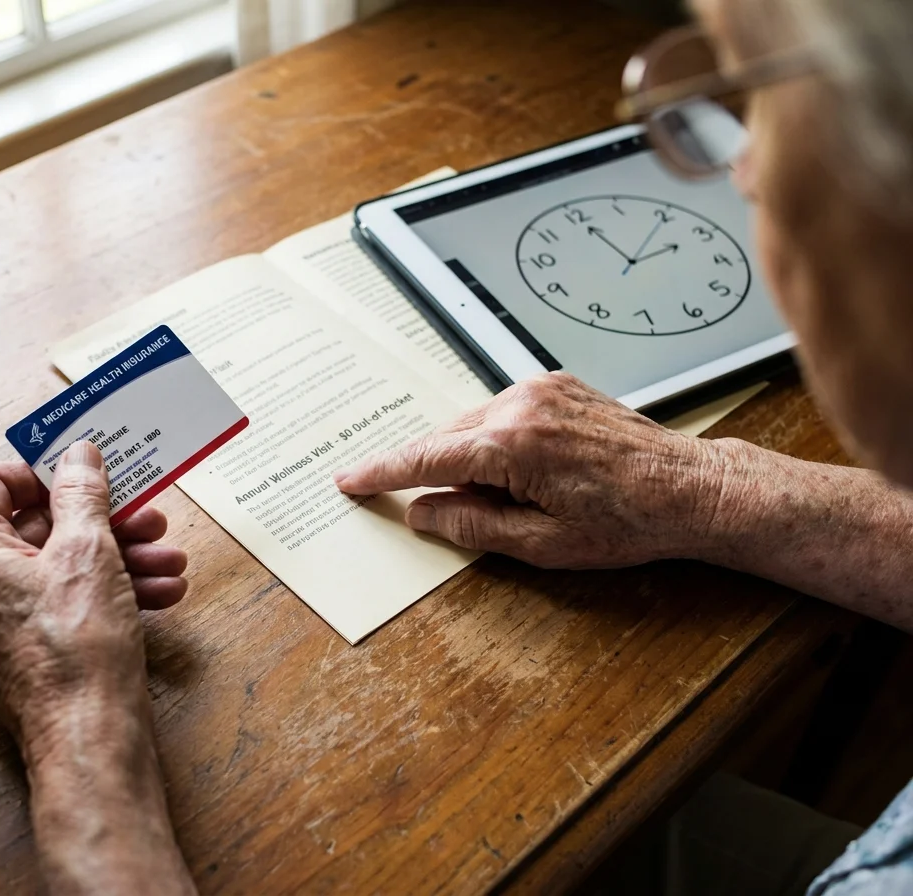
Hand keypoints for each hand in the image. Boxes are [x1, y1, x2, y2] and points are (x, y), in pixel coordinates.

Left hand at [0, 441, 187, 747]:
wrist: (88, 739)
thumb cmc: (78, 647)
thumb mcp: (88, 552)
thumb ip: (81, 493)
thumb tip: (77, 454)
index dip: (45, 470)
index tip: (92, 474)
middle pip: (35, 525)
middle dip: (103, 520)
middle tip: (149, 519)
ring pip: (58, 565)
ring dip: (119, 556)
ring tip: (170, 561)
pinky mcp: (22, 646)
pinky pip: (62, 600)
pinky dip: (107, 590)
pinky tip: (161, 593)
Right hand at [333, 373, 728, 567]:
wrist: (689, 488)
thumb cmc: (627, 521)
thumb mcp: (542, 544)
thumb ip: (472, 525)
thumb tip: (423, 512)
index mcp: (513, 446)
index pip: (426, 458)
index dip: (383, 472)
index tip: (350, 479)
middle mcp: (521, 404)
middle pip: (446, 437)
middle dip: (435, 473)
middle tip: (445, 510)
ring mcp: (541, 389)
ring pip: (472, 424)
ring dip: (469, 458)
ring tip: (509, 498)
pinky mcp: (557, 385)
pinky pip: (502, 411)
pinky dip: (494, 439)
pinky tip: (521, 470)